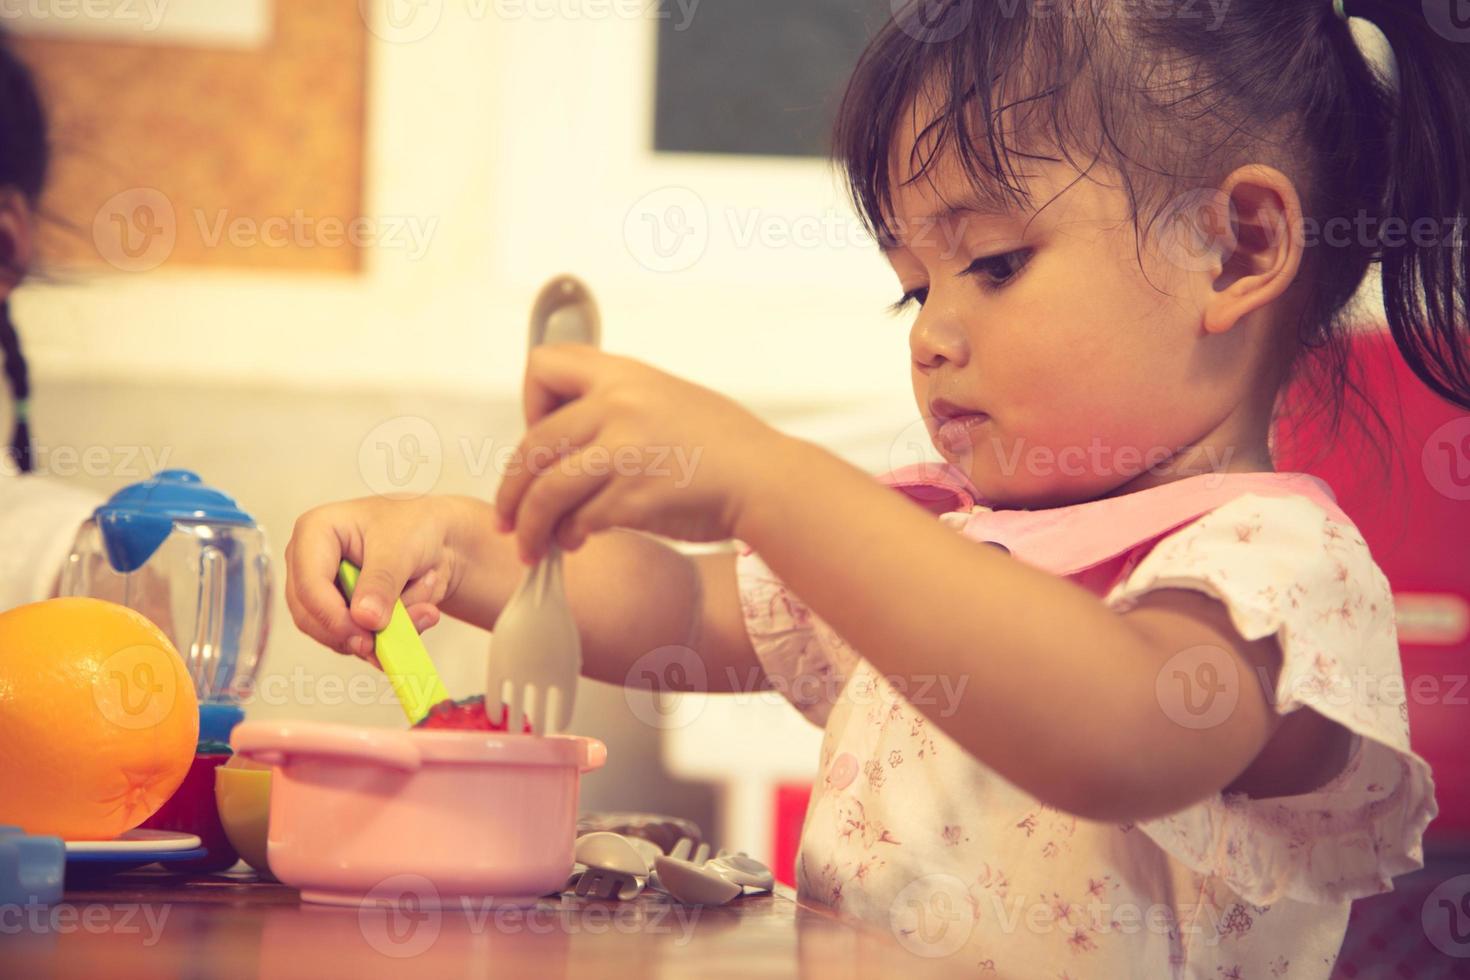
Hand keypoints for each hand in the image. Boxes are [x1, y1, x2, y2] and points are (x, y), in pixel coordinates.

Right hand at [285, 496, 461, 666]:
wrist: (439, 539)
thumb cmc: (415, 524)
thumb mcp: (402, 546)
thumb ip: (382, 582)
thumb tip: (364, 618)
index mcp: (314, 532)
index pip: (308, 586)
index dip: (334, 617)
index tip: (366, 636)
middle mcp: (310, 564)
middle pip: (312, 617)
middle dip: (359, 630)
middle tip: (396, 635)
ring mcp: (325, 592)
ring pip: (337, 635)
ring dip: (385, 630)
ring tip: (423, 603)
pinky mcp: (344, 614)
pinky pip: (359, 641)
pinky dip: (392, 635)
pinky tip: (420, 609)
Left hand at [494, 345, 787, 562]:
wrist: (767, 480)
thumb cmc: (724, 446)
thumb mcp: (667, 398)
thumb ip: (617, 405)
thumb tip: (569, 435)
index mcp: (625, 374)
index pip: (544, 366)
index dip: (531, 404)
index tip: (540, 435)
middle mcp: (619, 405)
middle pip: (533, 444)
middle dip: (512, 489)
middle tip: (509, 516)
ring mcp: (626, 451)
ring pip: (546, 490)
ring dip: (530, 526)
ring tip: (530, 546)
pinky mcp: (635, 496)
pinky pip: (579, 520)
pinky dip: (569, 536)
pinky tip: (575, 543)